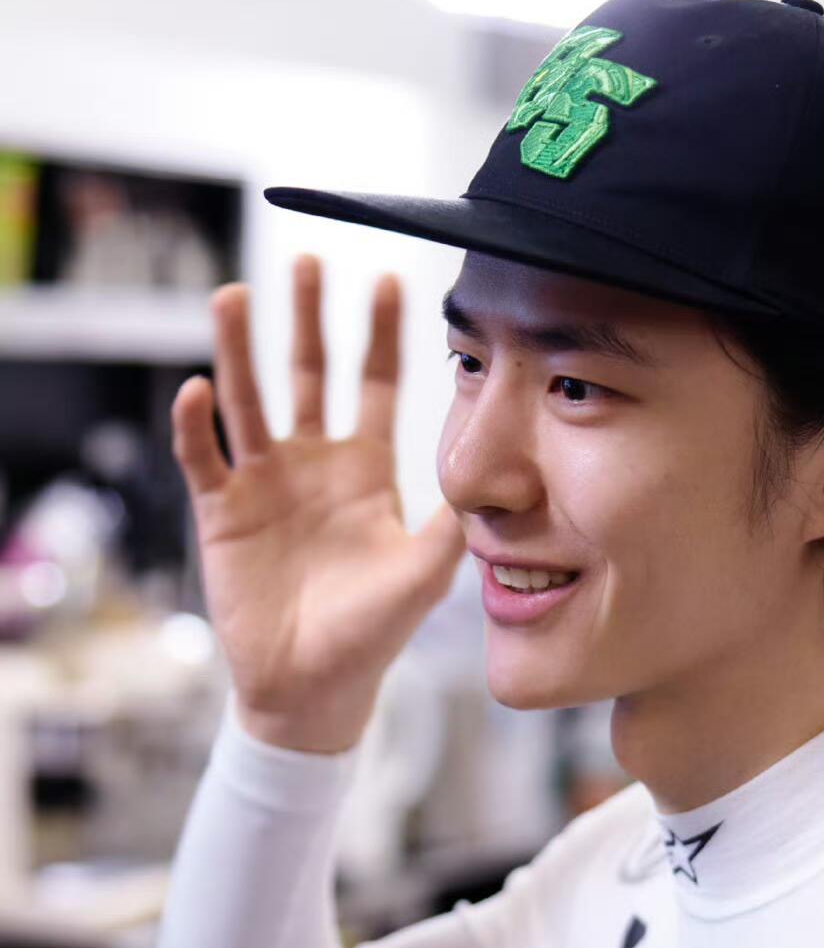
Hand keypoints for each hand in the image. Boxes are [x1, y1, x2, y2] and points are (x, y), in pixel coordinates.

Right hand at [171, 254, 465, 752]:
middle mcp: (313, 463)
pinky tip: (196, 391)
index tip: (390, 280)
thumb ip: (455, 518)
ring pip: (248, 401)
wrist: (315, 687)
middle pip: (306, 373)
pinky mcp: (222, 513)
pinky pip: (203, 458)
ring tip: (235, 296)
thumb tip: (505, 469)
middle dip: (307, 318)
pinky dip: (195, 426)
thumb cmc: (374, 631)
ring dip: (240, 349)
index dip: (381, 335)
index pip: (373, 384)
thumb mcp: (425, 570)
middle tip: (307, 260)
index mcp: (365, 468)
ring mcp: (264, 484)